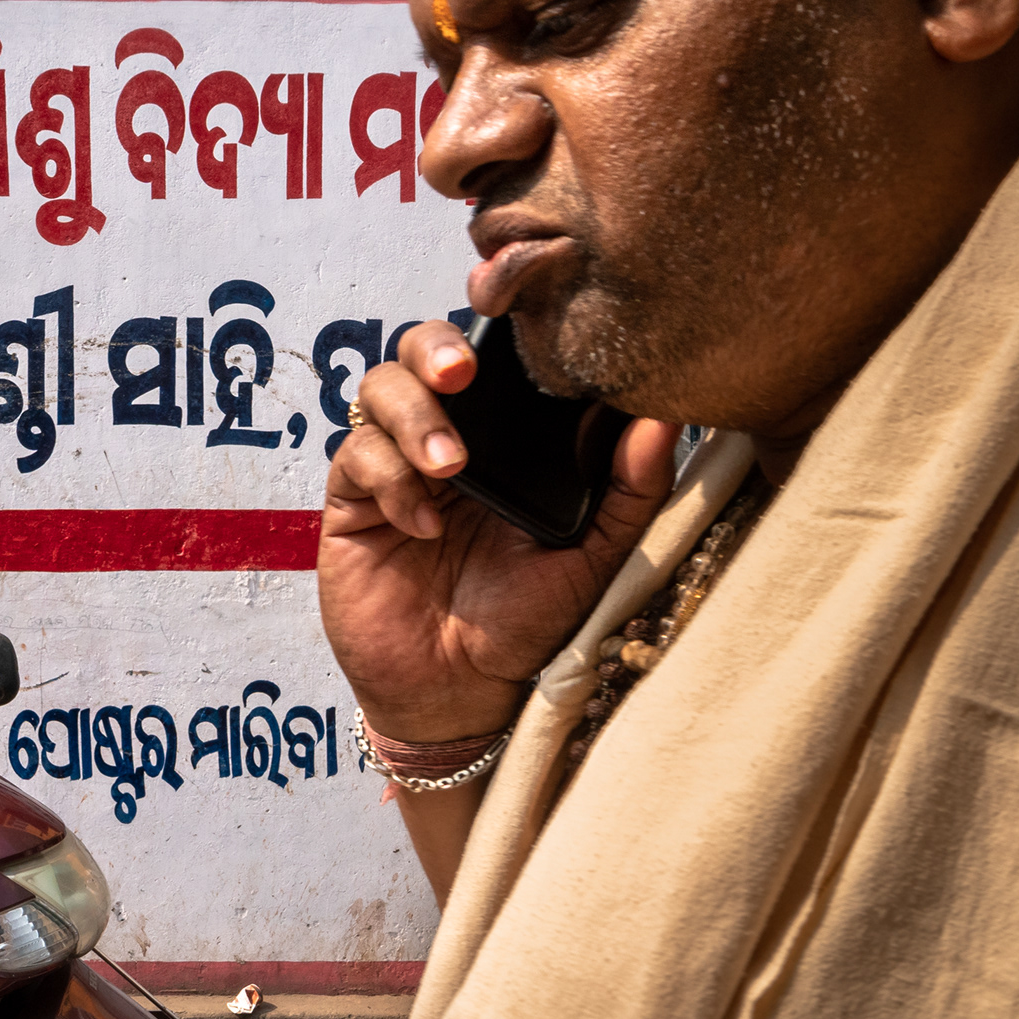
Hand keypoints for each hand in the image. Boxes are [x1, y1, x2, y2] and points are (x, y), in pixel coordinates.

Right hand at [320, 319, 679, 741]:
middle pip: (423, 347)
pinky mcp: (354, 501)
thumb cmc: (525, 626)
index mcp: (509, 440)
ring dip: (414, 416)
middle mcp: (450, 439)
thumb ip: (630, 492)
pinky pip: (356, 455)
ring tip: (449, 468)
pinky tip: (420, 525)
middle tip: (464, 373)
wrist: (458, 694)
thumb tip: (664, 418)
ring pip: (380, 388)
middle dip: (437, 346)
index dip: (499, 326)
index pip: (497, 356)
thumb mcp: (593, 560)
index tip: (522, 325)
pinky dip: (388, 478)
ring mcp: (397, 466)